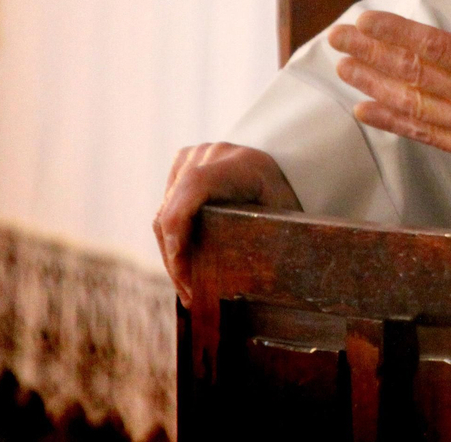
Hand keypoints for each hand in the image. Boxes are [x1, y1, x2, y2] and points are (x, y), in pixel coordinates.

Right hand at [154, 143, 300, 306]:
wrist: (283, 170)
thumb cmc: (285, 200)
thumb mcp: (283, 218)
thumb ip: (265, 239)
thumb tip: (248, 290)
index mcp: (242, 164)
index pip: (196, 185)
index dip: (179, 227)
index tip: (183, 270)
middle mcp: (213, 154)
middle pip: (174, 208)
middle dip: (175, 258)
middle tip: (189, 296)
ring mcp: (194, 156)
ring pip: (164, 212)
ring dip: (170, 253)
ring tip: (186, 287)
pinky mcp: (183, 164)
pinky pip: (166, 205)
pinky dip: (171, 236)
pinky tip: (184, 263)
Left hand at [328, 0, 450, 206]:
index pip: (434, 46)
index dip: (393, 33)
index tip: (364, 21)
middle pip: (413, 74)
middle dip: (370, 54)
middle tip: (337, 39)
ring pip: (412, 106)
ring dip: (373, 86)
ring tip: (344, 69)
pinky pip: (426, 136)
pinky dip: (393, 122)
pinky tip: (368, 110)